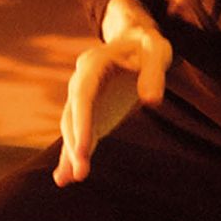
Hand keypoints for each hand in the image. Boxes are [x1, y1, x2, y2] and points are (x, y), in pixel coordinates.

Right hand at [52, 0, 172, 186]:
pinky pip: (77, 133)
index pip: (83, 94)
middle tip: (82, 173)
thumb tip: (152, 101)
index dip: (81, 121)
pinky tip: (65, 177)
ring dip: (71, 151)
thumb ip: (153, 73)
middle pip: (73, 113)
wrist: (135, 41)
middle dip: (74, 143)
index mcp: (94, 62)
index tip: (82, 149)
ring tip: (71, 179)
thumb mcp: (155, 51)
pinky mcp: (91, 112)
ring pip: (71, 125)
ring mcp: (84, 97)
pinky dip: (70, 153)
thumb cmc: (146, 45)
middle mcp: (82, 80)